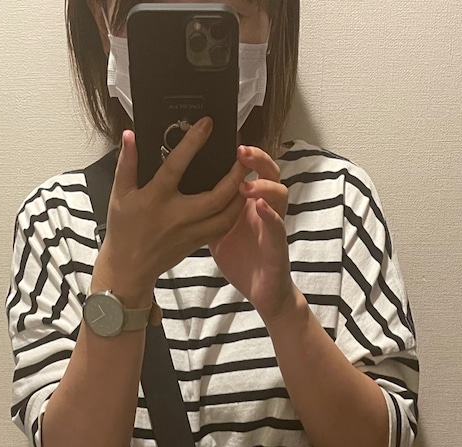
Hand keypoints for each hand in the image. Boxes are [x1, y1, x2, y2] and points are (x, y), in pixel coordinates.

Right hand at [95, 123, 248, 305]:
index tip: (207, 124)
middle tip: (245, 156)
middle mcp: (177, 217)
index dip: (192, 143)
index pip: (176, 167)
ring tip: (249, 176)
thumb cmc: (123, 230)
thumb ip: (127, 163)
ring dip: (240, 196)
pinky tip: (240, 199)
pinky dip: (234, 213)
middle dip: (234, 176)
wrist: (129, 268)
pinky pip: (222, 228)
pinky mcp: (197, 243)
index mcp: (156, 199)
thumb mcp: (119, 194)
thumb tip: (131, 135)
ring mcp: (190, 232)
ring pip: (225, 216)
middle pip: (216, 197)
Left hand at [209, 145, 295, 322]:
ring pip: (279, 195)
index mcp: (251, 203)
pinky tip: (259, 206)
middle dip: (257, 159)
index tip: (229, 139)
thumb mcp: (219, 229)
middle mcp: (266, 208)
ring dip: (264, 184)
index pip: (251, 170)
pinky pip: (277, 226)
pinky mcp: (279, 246)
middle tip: (240, 149)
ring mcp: (274, 225)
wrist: (263, 293)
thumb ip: (207, 208)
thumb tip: (182, 186)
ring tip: (245, 181)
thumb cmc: (241, 260)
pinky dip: (270, 215)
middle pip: (269, 173)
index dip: (244, 154)